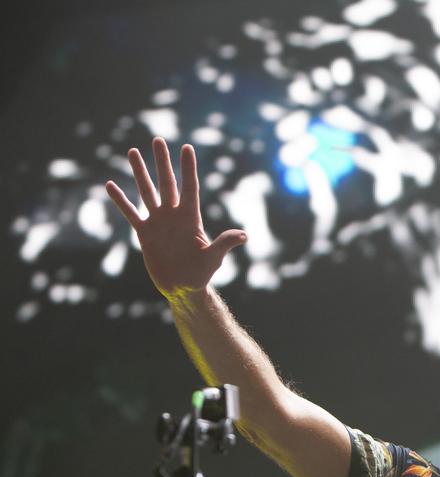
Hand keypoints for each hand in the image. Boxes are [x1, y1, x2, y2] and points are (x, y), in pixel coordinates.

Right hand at [105, 137, 246, 300]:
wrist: (182, 287)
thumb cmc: (201, 273)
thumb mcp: (213, 257)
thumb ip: (224, 243)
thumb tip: (244, 235)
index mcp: (190, 217)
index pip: (189, 187)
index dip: (188, 168)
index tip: (187, 147)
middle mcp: (173, 215)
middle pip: (167, 182)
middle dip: (162, 162)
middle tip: (157, 139)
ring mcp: (158, 221)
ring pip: (147, 191)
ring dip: (140, 172)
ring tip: (132, 152)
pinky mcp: (144, 232)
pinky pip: (130, 212)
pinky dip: (121, 200)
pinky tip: (110, 185)